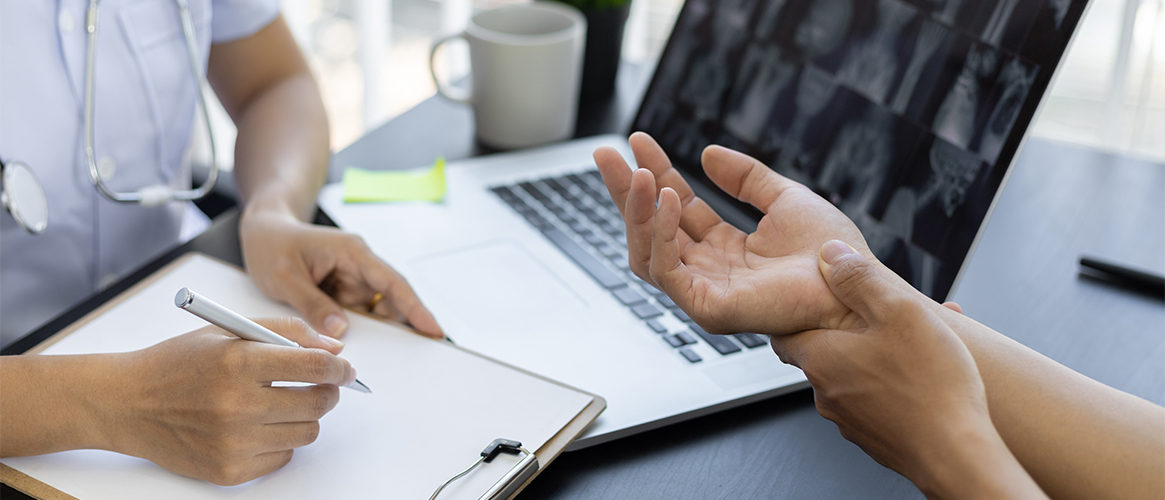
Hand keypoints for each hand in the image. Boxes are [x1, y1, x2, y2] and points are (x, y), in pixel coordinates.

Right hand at [104, 319, 353, 484]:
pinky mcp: (228, 471)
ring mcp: (232, 443)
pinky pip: (282, 457)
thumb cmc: (178, 363)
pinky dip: (280, 441)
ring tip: (281, 404)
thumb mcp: (229, 331)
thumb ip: (286, 332)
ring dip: (304, 417)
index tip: (345, 370)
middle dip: (327, 392)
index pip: (313, 368)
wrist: (126, 403)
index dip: (339, 369)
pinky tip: (257, 426)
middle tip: (318, 386)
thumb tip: (333, 351)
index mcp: (238, 362)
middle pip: (317, 404)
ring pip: (306, 433)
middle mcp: (236, 405)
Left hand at [240, 210, 442, 338]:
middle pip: (391, 300)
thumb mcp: (284, 276)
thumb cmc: (273, 244)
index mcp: (352, 252)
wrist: (263, 233)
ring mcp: (353, 281)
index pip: (392, 282)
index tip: (433, 329)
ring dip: (378, 332)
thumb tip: (340, 331)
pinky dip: (361, 332)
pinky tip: (359, 347)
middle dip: (403, 326)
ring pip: (376, 312)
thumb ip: (312, 304)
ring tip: (383, 356)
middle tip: (415, 355)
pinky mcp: (344, 294)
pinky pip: (359, 316)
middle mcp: (359, 266)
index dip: (415, 307)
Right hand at [593, 132, 871, 334]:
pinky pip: (668, 271)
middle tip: (607, 154)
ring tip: (640, 174)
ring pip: (646, 252)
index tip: (639, 141)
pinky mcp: (707, 308)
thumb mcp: (784, 198)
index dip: (655, 173)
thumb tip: (708, 153)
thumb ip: (745, 177)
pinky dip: (661, 233)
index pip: (675, 210)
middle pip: (650, 230)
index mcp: (724, 250)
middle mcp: (708, 272)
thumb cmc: (830, 252)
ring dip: (637, 211)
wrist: (850, 281)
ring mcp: (704, 292)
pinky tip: (668, 199)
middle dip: (625, 191)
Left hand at [771, 241, 1042, 498]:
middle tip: (887, 317)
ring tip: (924, 342)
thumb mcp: (897, 311)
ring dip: (880, 354)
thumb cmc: (931, 388)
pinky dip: (895, 383)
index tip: (814, 300)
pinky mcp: (875, 438)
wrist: (957, 456)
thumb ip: (859, 279)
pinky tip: (929, 375)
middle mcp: (825, 392)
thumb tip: (829, 254)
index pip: (783, 331)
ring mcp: (849, 419)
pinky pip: (877, 400)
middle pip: (824, 351)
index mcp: (820, 357)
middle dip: (852, 330)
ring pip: (856, 374)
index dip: (798, 312)